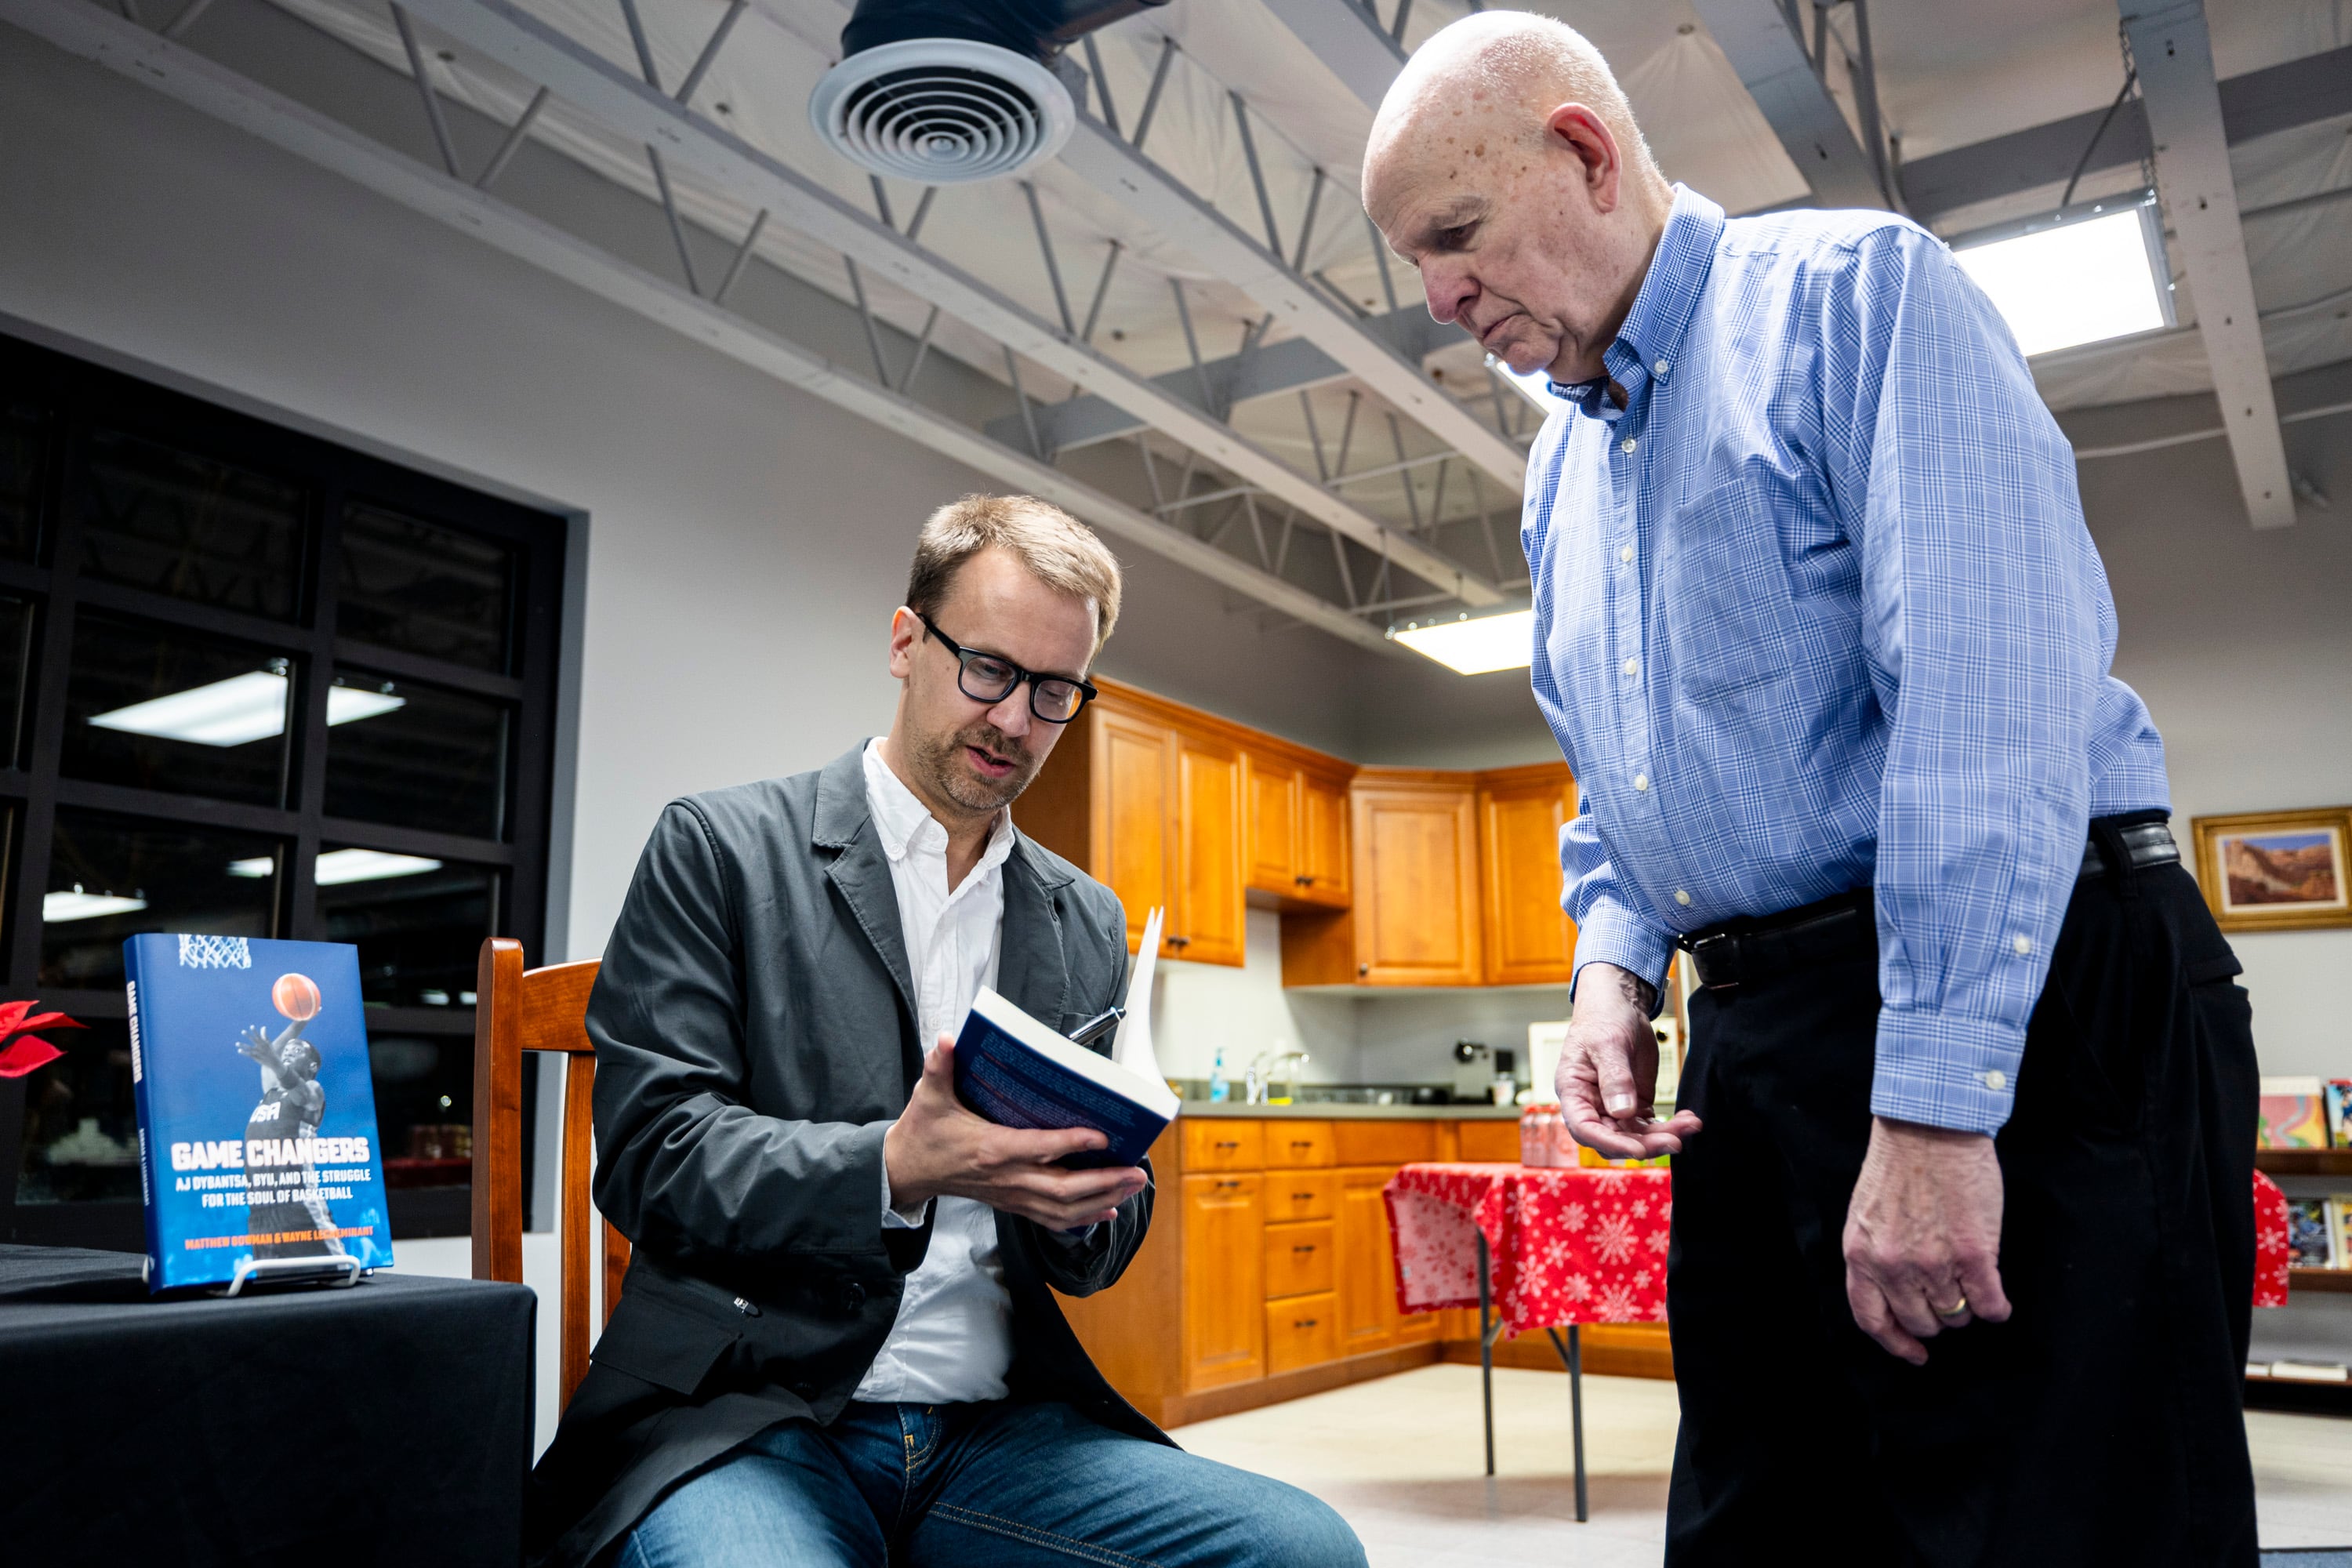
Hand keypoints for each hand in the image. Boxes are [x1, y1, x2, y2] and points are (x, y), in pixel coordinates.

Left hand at [237, 1027, 275, 1065]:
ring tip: (236, 1043)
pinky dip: (244, 1052)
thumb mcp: (268, 1042)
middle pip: (253, 1040)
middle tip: (243, 1031)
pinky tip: (239, 1050)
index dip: (255, 1031)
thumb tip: (263, 1027)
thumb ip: (264, 1035)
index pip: (259, 1035)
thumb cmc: (270, 1050)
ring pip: (249, 1048)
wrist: (274, 1061)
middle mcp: (261, 1046)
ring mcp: (258, 1052)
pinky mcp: (256, 1057)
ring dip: (243, 1045)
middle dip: (248, 1035)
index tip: (251, 1026)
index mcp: (264, 1042)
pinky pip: (249, 1054)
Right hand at [884, 1034, 1149, 1230]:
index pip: (1037, 1149)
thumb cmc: (925, 1132)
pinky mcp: (1013, 1204)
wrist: (908, 1171)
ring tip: (1133, 1186)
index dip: (1071, 1144)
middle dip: (1104, 1182)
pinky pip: (1053, 1219)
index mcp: (991, 1149)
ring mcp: (1011, 1195)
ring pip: (1063, 1208)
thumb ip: (940, 1067)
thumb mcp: (928, 1096)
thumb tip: (948, 1041)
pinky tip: (1109, 1211)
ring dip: (1102, 1200)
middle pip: (1062, 1189)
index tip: (1101, 1136)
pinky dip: (1084, 1218)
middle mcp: (1007, 1178)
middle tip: (1137, 1170)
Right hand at [1557, 963, 1698, 1158]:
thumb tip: (1623, 1112)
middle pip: (1614, 1139)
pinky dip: (1670, 1126)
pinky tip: (1688, 1120)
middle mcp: (1592, 1105)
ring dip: (1663, 1136)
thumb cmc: (1603, 1018)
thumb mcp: (1608, 1044)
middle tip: (1675, 1141)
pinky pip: (1651, 1125)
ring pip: (1636, 1136)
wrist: (1620, 1005)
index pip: (1584, 1129)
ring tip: (1690, 1126)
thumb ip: (1615, 1078)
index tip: (1637, 1149)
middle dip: (1645, 1144)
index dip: (1610, 1143)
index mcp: (1573, 1091)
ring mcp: (1614, 1107)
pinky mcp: (1635, 1104)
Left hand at [1842, 1117, 2011, 1364]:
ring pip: (1955, 1313)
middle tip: (1947, 1299)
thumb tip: (1895, 1290)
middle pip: (1919, 1321)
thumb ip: (1875, 1253)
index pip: (1872, 1318)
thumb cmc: (1899, 1163)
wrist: (1930, 1127)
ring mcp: (1934, 1264)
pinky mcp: (1974, 1255)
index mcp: (1861, 1255)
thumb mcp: (1867, 1213)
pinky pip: (1989, 1304)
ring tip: (1971, 1284)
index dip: (1895, 1342)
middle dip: (1935, 1317)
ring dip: (1966, 1306)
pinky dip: (1996, 1308)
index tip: (1914, 1353)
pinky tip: (1998, 1300)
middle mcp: (1893, 1266)